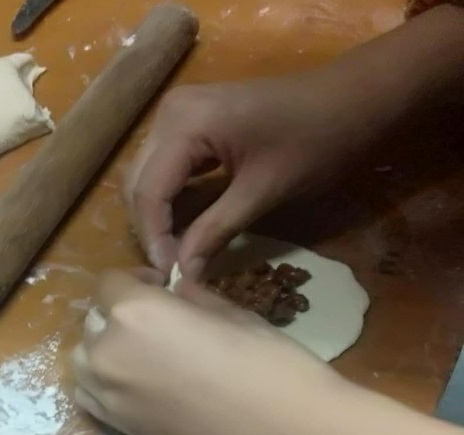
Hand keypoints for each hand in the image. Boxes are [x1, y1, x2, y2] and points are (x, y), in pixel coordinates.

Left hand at [72, 270, 344, 434]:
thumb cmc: (267, 361)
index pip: (108, 283)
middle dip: (120, 312)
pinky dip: (103, 382)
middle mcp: (108, 352)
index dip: (135, 280)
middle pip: (93, 320)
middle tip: (157, 320)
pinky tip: (136, 383)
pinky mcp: (120, 430)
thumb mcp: (228, 311)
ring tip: (144, 353)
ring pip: (85, 359)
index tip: (160, 286)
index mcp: (135, 312)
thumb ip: (185, 297)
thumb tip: (171, 292)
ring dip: (106, 348)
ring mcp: (109, 397)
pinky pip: (91, 396)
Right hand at [124, 73, 372, 277]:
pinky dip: (172, 200)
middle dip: (152, 230)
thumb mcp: (263, 192)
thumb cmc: (315, 141)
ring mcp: (178, 115)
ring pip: (148, 178)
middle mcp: (169, 114)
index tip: (169, 279)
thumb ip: (215, 232)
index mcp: (184, 124)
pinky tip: (185, 227)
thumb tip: (184, 275)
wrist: (352, 99)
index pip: (148, 192)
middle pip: (139, 184)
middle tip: (172, 271)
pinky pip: (167, 168)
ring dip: (159, 218)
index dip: (155, 240)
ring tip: (177, 254)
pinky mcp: (190, 123)